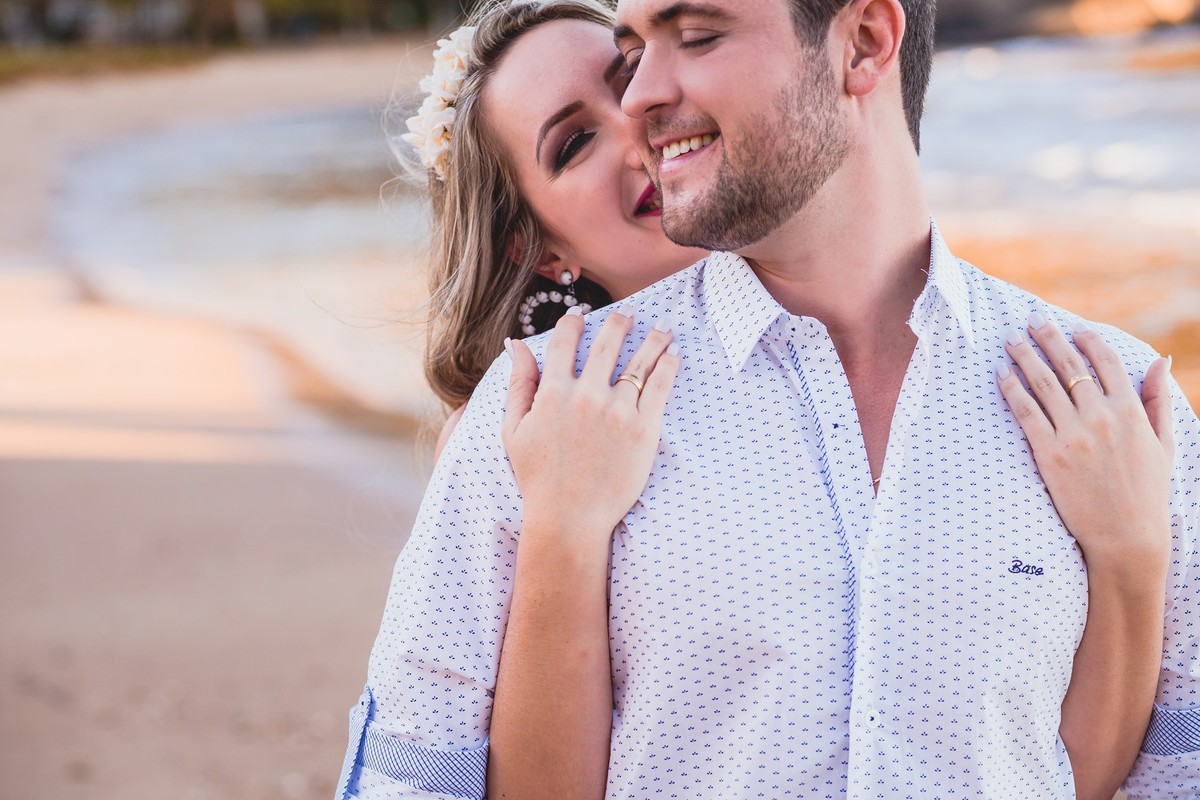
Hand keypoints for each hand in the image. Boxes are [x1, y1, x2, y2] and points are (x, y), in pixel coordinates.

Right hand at [503, 306, 680, 537]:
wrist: (570, 518)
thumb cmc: (538, 477)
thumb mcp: (514, 429)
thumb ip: (518, 383)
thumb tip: (516, 343)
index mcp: (553, 393)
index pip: (565, 342)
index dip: (573, 323)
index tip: (581, 317)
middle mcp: (586, 396)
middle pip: (607, 344)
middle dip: (619, 323)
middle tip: (628, 314)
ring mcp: (618, 411)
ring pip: (640, 362)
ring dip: (653, 339)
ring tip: (662, 327)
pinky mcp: (644, 429)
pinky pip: (661, 387)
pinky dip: (669, 365)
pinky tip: (674, 354)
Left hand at [996, 313, 1173, 569]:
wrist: (1127, 537)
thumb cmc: (1147, 492)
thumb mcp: (1164, 443)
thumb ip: (1159, 400)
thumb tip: (1161, 360)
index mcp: (1131, 412)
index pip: (1106, 362)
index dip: (1087, 340)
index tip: (1073, 327)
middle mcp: (1102, 417)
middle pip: (1069, 365)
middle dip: (1048, 338)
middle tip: (1031, 320)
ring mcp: (1074, 435)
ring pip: (1043, 383)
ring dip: (1024, 356)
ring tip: (1011, 339)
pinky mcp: (1050, 454)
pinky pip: (1026, 413)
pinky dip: (1012, 389)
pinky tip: (1001, 374)